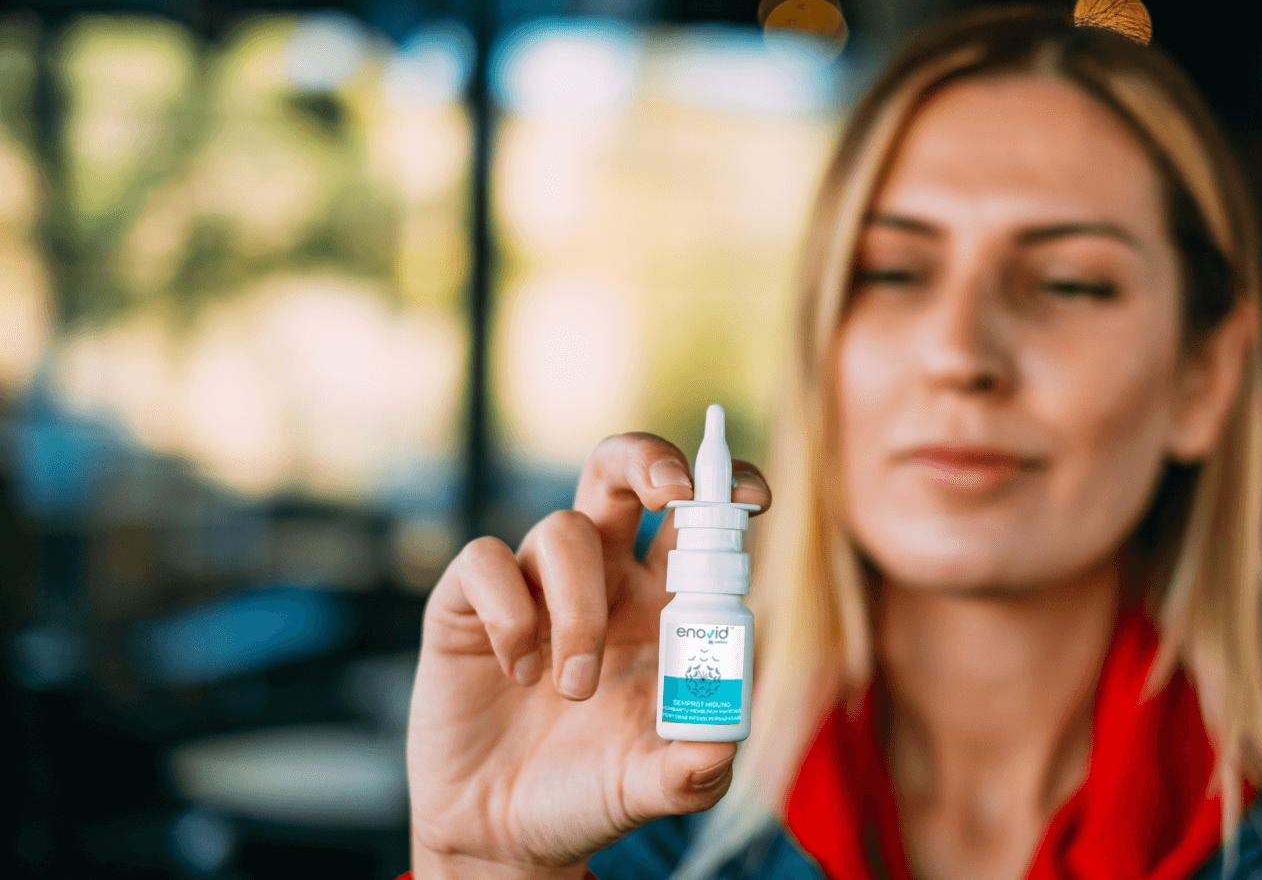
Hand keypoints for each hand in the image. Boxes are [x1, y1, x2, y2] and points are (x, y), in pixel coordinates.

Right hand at [406, 432, 771, 878]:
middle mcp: (600, 578)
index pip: (696, 520)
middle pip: (621, 469)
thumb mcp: (652, 789)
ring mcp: (534, 584)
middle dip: (650, 459)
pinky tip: (519, 671)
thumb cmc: (587, 795)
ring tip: (574, 689)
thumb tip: (721, 743)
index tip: (756, 500)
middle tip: (673, 492)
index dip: (725, 491)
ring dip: (580, 609)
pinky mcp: (469, 603)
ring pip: (563, 528)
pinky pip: (487, 560)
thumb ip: (693, 769)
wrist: (499, 837)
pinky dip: (512, 614)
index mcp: (659, 603)